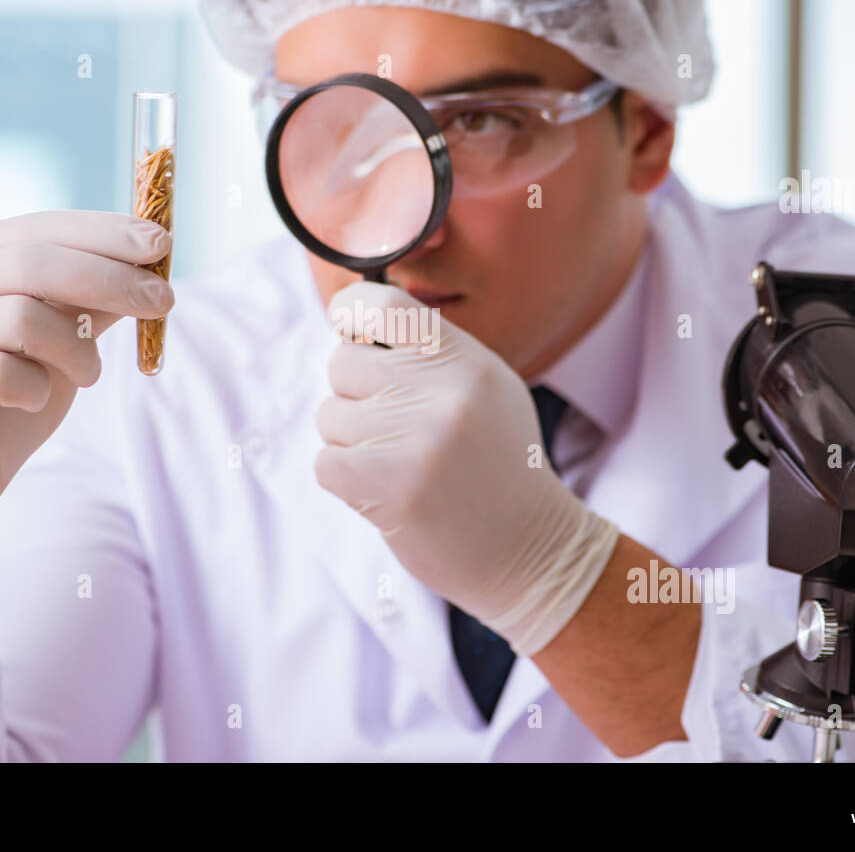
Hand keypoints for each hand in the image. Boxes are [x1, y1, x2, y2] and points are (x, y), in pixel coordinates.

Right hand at [0, 210, 172, 543]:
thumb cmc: (5, 399)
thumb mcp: (58, 339)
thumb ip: (89, 301)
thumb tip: (150, 264)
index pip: (39, 228)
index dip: (103, 233)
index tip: (161, 244)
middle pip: (34, 262)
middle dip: (111, 279)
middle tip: (163, 302)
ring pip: (21, 316)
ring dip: (76, 349)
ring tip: (87, 374)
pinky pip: (1, 373)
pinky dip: (33, 388)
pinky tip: (31, 400)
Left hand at [314, 281, 619, 654]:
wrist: (529, 548)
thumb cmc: (496, 464)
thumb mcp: (485, 388)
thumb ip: (429, 352)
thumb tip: (355, 323)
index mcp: (466, 360)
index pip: (382, 305)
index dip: (351, 314)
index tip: (348, 330)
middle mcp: (442, 393)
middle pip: (342, 363)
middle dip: (355, 395)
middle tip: (393, 427)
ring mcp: (414, 440)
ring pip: (330, 415)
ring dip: (351, 442)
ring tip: (398, 463)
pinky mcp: (388, 488)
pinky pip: (325, 461)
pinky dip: (345, 478)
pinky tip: (386, 490)